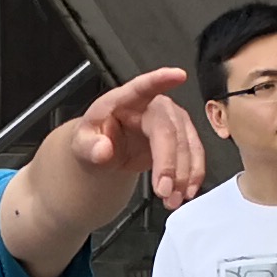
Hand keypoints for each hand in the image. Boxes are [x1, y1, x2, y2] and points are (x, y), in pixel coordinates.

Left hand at [60, 67, 205, 207]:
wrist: (105, 151)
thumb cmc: (94, 140)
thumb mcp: (82, 145)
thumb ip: (89, 147)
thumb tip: (103, 150)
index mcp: (123, 101)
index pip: (141, 87)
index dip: (160, 80)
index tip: (178, 75)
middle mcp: (151, 105)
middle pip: (168, 130)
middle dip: (169, 164)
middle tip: (163, 192)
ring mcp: (170, 120)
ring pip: (186, 144)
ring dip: (184, 175)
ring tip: (172, 200)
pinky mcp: (182, 136)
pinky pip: (194, 154)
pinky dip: (193, 175)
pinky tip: (186, 192)